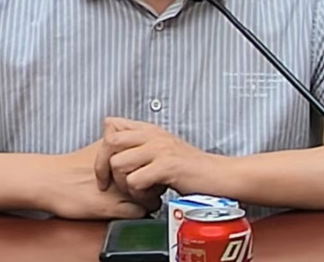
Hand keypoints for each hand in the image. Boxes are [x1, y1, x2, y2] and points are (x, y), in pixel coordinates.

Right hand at [46, 139, 161, 219]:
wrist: (50, 181)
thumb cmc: (71, 166)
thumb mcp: (99, 146)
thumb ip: (119, 144)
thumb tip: (135, 146)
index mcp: (121, 149)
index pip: (152, 158)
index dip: (151, 165)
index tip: (148, 169)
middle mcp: (124, 168)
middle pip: (155, 176)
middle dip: (153, 181)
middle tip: (145, 184)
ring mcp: (120, 188)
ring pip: (152, 196)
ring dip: (148, 198)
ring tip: (137, 197)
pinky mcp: (113, 207)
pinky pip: (140, 212)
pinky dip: (139, 212)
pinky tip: (129, 208)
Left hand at [95, 118, 215, 199]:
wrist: (218, 176)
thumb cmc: (191, 169)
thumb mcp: (162, 151)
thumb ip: (141, 146)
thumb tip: (114, 148)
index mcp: (150, 129)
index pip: (112, 124)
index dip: (104, 147)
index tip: (108, 168)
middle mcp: (153, 135)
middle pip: (110, 142)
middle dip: (104, 167)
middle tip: (111, 185)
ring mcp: (160, 149)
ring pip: (119, 164)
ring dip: (124, 185)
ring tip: (139, 193)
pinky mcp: (166, 166)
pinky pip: (135, 181)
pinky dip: (139, 196)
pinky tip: (151, 198)